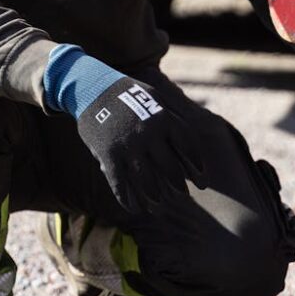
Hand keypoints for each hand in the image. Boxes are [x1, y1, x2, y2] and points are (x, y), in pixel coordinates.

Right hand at [75, 75, 204, 211]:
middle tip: (184, 196)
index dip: (196, 166)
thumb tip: (188, 138)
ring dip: (155, 197)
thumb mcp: (154, 97)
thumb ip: (171, 117)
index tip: (202, 180)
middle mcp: (149, 133)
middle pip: (170, 167)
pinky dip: (127, 199)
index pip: (187, 146)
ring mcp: (128, 145)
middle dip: (179, 185)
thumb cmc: (127, 92)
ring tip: (160, 206)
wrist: (92, 87)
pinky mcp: (108, 154)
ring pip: (146, 180)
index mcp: (163, 117)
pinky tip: (133, 208)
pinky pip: (119, 183)